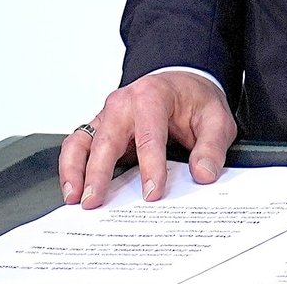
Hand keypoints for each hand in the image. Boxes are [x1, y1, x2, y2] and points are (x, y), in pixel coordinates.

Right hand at [58, 70, 234, 207]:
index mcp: (152, 96)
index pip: (149, 134)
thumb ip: (211, 146)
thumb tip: (203, 172)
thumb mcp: (216, 119)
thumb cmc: (194, 100)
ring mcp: (107, 115)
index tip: (152, 192)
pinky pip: (77, 145)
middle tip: (96, 202)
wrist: (181, 83)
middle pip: (107, 139)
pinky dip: (71, 167)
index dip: (150, 166)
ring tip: (75, 198)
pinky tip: (73, 189)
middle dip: (99, 172)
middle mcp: (123, 103)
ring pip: (82, 140)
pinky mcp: (99, 129)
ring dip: (75, 170)